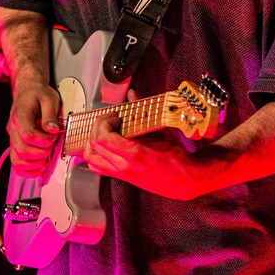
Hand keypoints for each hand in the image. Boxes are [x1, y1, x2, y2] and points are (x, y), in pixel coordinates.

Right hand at [7, 82, 61, 176]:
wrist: (28, 90)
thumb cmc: (38, 94)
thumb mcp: (50, 98)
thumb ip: (50, 116)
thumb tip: (52, 131)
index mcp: (20, 115)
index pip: (28, 136)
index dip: (43, 141)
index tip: (53, 137)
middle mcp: (13, 128)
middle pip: (22, 150)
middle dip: (42, 153)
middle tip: (52, 145)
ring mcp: (13, 138)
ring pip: (17, 160)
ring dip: (35, 163)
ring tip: (47, 155)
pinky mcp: (15, 144)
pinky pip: (16, 163)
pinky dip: (27, 170)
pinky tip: (39, 167)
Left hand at [83, 90, 201, 199]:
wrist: (183, 179)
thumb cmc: (176, 156)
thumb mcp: (161, 130)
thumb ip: (142, 111)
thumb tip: (132, 94)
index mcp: (134, 155)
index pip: (103, 139)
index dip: (104, 123)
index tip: (116, 116)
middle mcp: (124, 166)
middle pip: (93, 147)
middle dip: (97, 127)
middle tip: (110, 119)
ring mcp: (121, 173)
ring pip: (91, 159)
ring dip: (92, 141)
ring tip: (105, 130)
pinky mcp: (121, 176)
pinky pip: (97, 166)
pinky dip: (95, 152)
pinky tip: (105, 142)